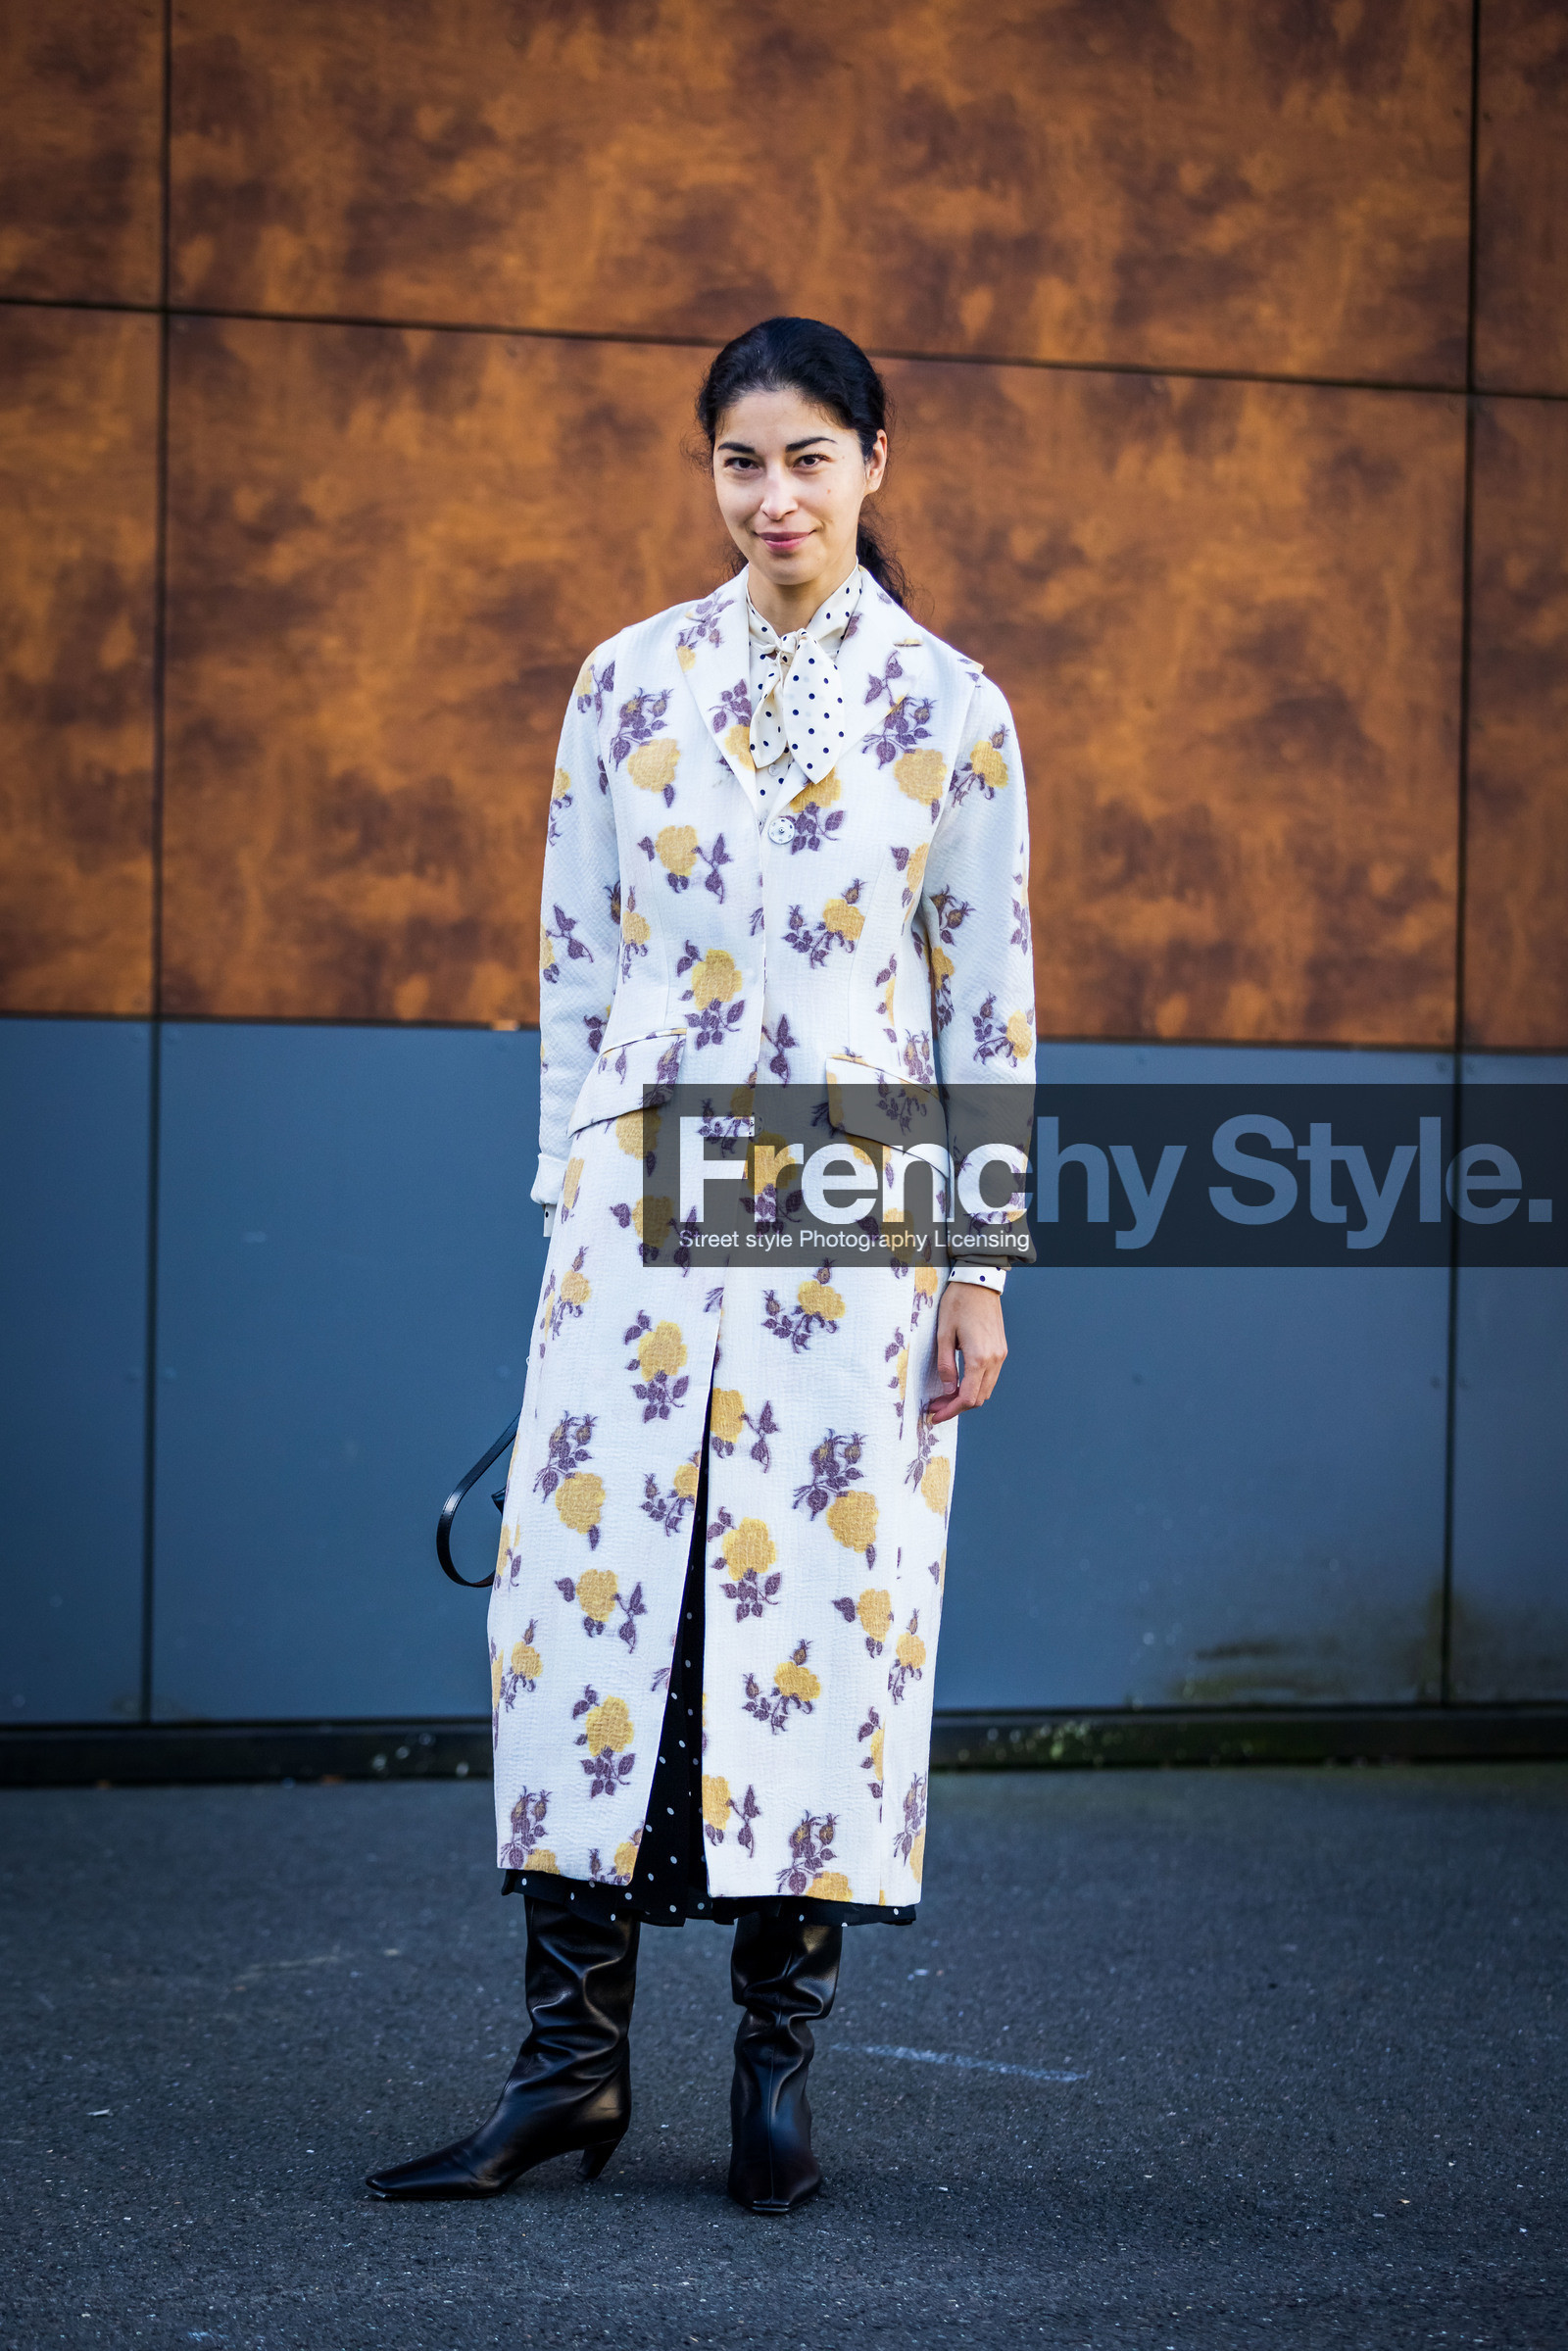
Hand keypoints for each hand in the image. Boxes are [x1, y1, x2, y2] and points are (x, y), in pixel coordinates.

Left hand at [926, 1283, 1006, 1423]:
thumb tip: (948, 1390)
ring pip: (986, 1390)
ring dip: (967, 1398)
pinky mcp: (1001, 1350)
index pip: (968, 1398)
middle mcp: (994, 1360)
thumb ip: (946, 1365)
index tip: (935, 1415)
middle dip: (957, 1407)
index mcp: (979, 1358)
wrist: (980, 1283)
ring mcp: (1000, 1355)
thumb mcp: (943, 1334)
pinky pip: (990, 1377)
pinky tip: (960, 1383)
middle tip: (936, 1407)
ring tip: (945, 1397)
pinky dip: (976, 1386)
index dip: (951, 1411)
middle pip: (979, 1398)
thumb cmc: (958, 1304)